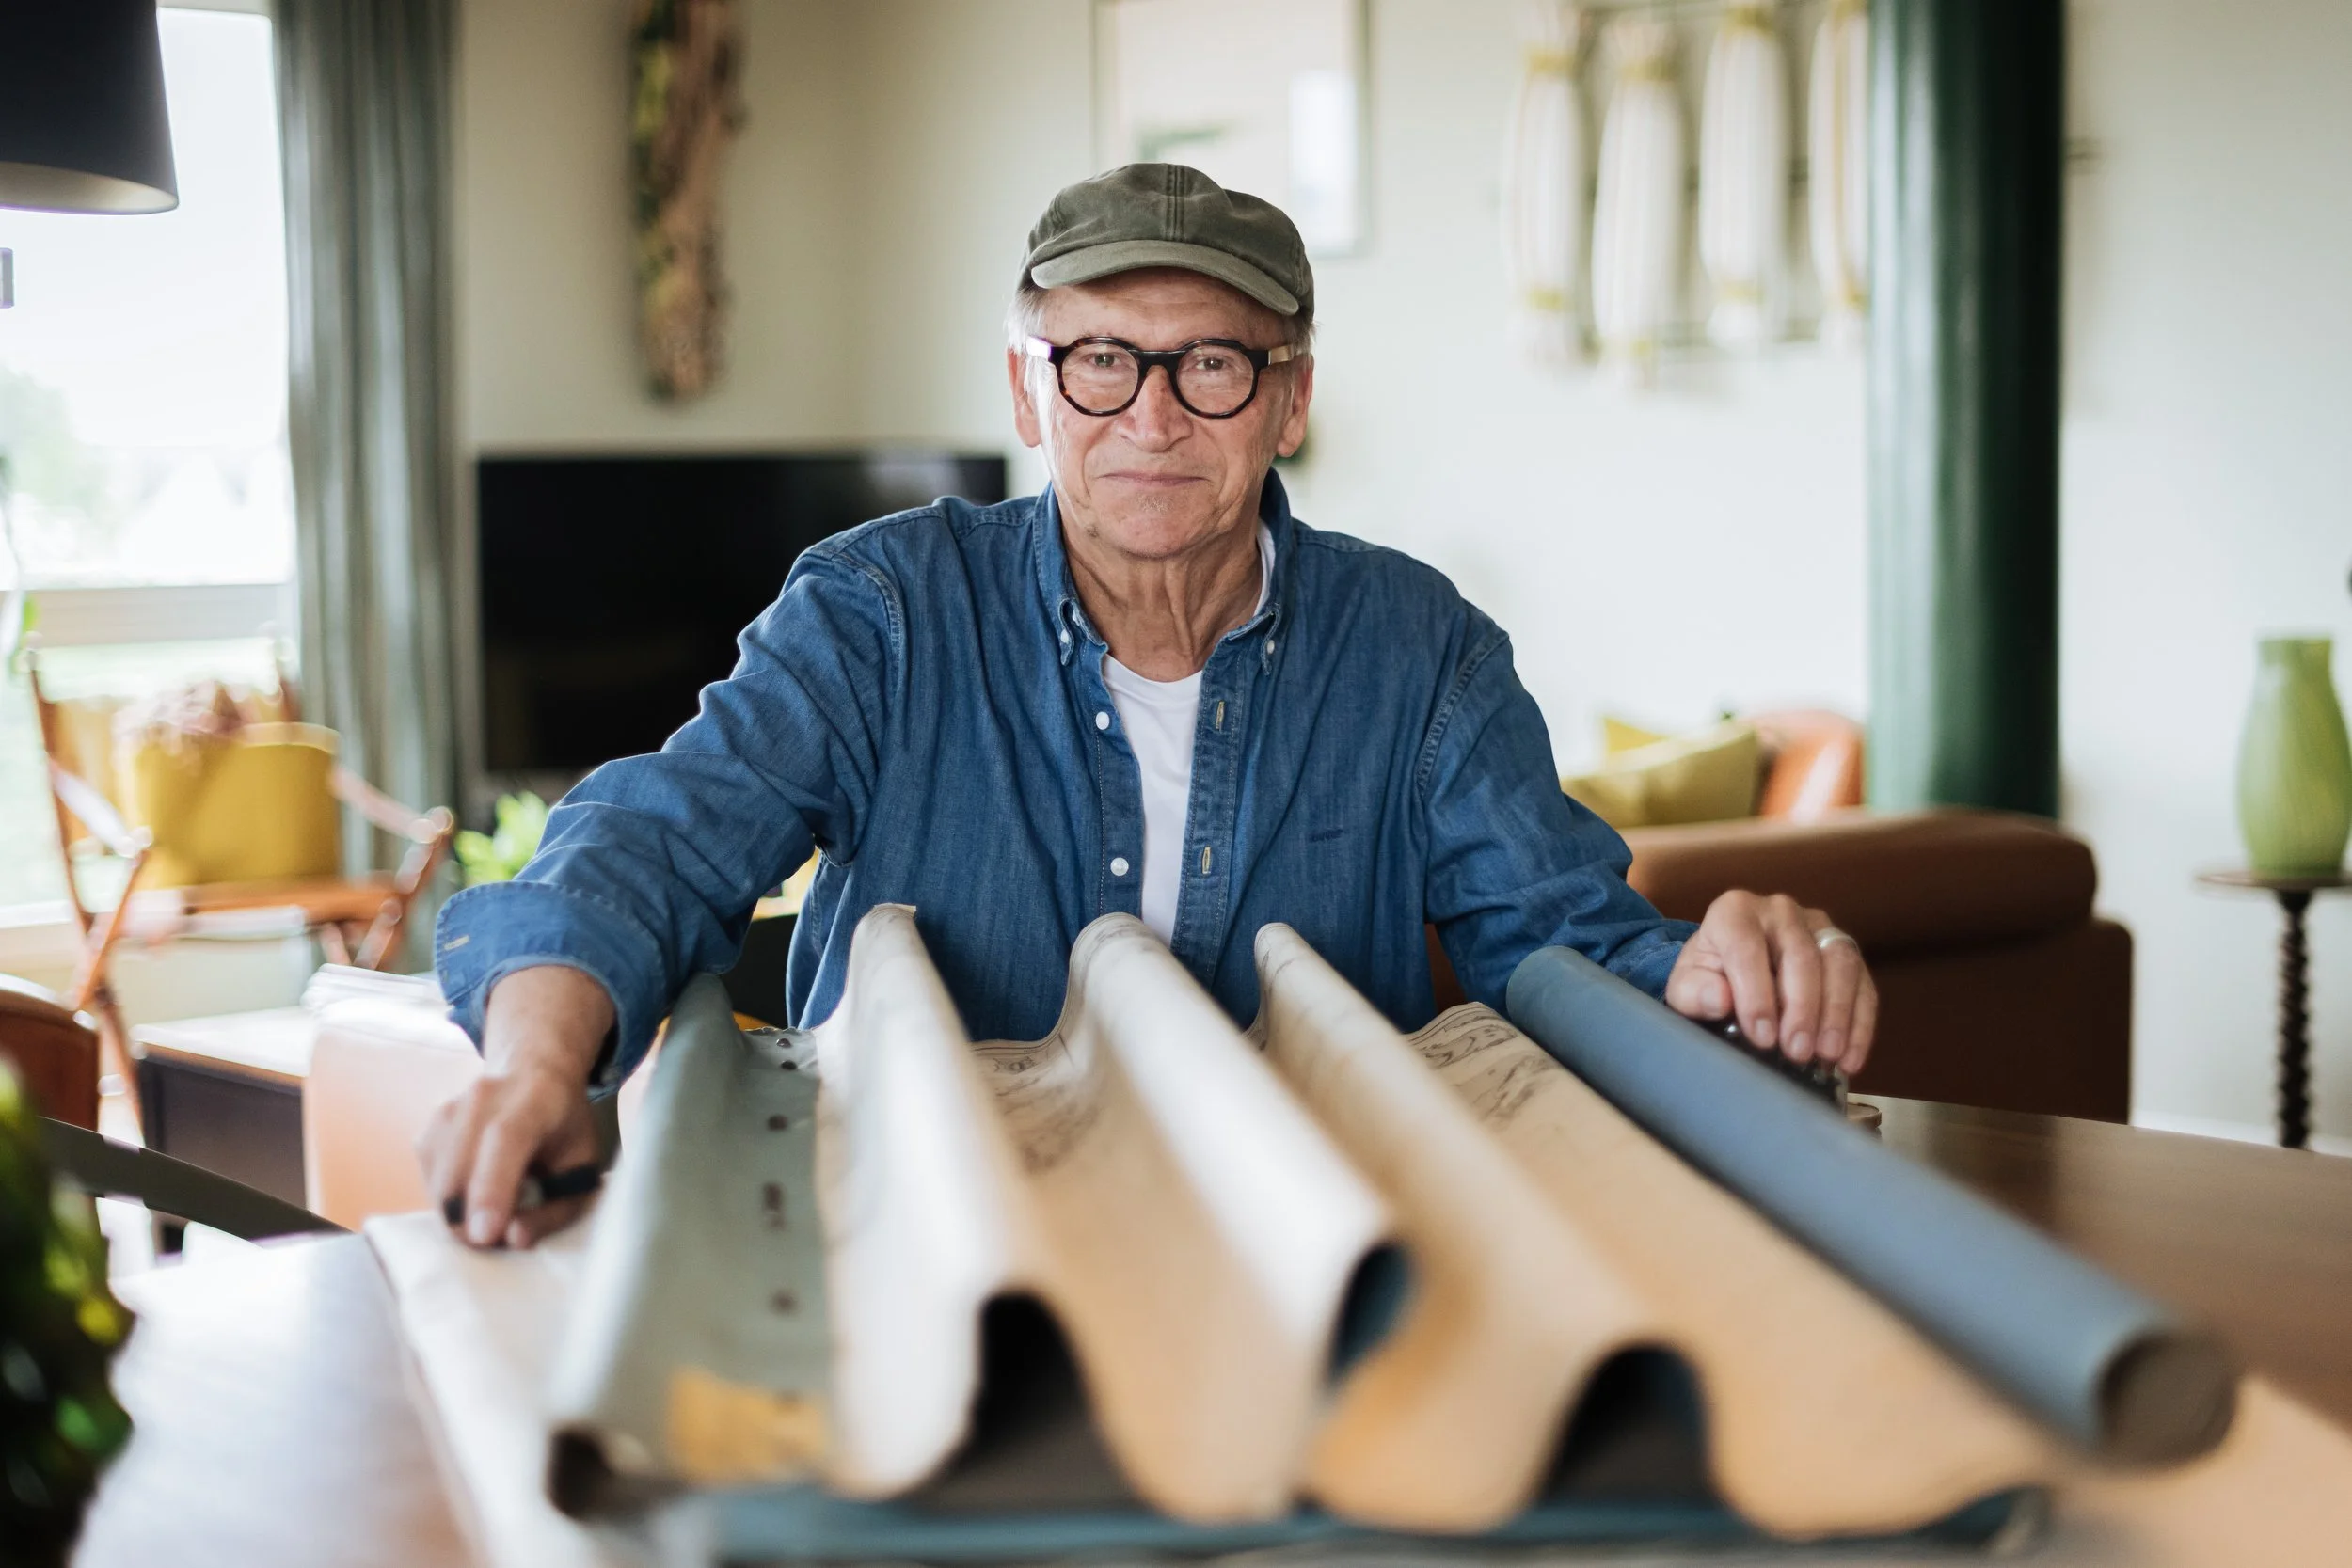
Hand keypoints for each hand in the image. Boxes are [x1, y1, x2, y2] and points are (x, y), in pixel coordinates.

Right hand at [416, 964, 611, 1248]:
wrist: (533, 1076)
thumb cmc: (563, 1128)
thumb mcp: (582, 1167)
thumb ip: (555, 1208)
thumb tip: (514, 1238)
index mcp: (534, 1099)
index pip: (504, 1140)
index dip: (491, 1190)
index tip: (485, 1235)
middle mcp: (483, 1098)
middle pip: (459, 1172)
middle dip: (472, 1224)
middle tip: (501, 1238)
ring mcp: (447, 1112)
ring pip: (439, 1187)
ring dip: (461, 1216)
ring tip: (496, 1206)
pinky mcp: (427, 1132)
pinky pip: (430, 1185)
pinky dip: (452, 1201)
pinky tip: (480, 1186)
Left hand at [1663, 891, 1876, 1073]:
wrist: (1731, 966)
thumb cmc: (1709, 976)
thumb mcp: (1686, 985)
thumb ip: (1694, 992)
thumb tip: (1719, 999)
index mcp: (1734, 911)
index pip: (1747, 948)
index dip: (1756, 995)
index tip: (1762, 1037)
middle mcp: (1780, 910)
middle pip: (1801, 955)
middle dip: (1801, 1009)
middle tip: (1797, 1052)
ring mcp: (1819, 926)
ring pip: (1840, 962)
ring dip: (1837, 1013)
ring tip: (1827, 1055)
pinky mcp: (1846, 949)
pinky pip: (1863, 983)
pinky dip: (1860, 1024)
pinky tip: (1850, 1059)